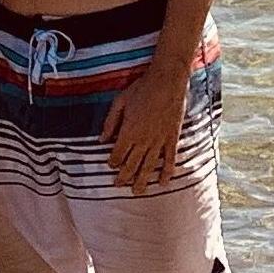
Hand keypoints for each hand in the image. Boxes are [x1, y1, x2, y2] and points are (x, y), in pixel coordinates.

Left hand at [100, 61, 188, 195]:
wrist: (167, 80)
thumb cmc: (142, 88)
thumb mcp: (119, 101)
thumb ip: (110, 122)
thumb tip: (101, 140)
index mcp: (128, 132)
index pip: (118, 155)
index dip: (113, 162)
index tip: (111, 165)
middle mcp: (143, 140)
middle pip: (132, 165)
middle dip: (124, 177)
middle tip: (119, 186)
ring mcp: (159, 141)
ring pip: (149, 166)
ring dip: (142, 181)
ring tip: (137, 192)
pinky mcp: (172, 138)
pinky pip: (169, 159)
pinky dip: (167, 172)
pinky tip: (163, 182)